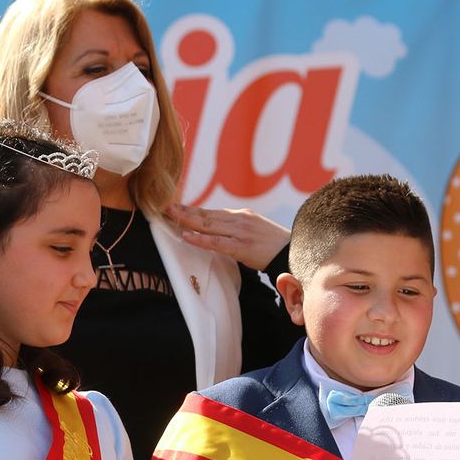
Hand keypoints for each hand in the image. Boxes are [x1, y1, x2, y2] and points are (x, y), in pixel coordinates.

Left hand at [164, 203, 288, 269]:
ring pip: (208, 225)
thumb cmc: (275, 246)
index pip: (212, 212)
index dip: (193, 210)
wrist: (294, 253)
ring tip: (170, 216)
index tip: (176, 207)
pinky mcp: (242, 247)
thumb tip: (219, 231)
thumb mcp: (256, 230)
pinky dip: (200, 239)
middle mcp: (240, 219)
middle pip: (206, 214)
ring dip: (187, 220)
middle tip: (165, 206)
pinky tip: (187, 236)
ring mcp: (240, 232)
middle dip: (184, 211)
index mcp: (242, 215)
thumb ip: (237, 228)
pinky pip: (216, 242)